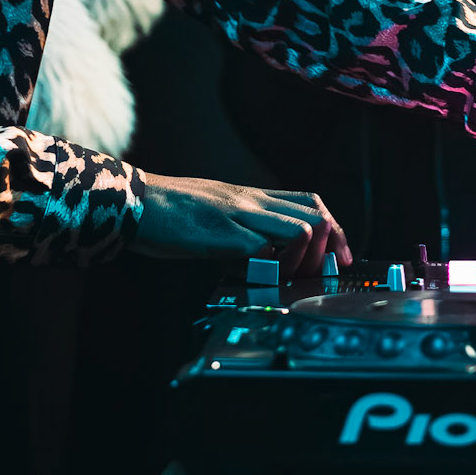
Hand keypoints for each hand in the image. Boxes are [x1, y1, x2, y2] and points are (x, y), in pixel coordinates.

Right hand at [131, 174, 350, 275]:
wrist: (136, 203)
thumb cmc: (170, 212)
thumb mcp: (216, 210)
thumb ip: (242, 227)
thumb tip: (265, 254)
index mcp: (250, 195)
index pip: (309, 201)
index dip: (334, 227)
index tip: (339, 254)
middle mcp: (251, 201)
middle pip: (315, 215)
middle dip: (332, 246)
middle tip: (329, 272)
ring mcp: (240, 216)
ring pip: (301, 230)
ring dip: (307, 259)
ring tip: (294, 276)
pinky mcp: (224, 235)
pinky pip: (265, 251)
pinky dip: (274, 269)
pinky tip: (264, 279)